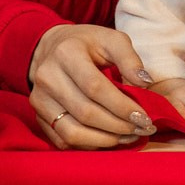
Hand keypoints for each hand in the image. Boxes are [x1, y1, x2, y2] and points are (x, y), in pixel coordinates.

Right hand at [28, 24, 155, 149]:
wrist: (52, 48)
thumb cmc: (88, 44)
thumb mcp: (112, 40)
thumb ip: (130, 59)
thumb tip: (145, 83)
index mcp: (66, 53)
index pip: (95, 87)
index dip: (121, 106)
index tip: (144, 117)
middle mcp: (47, 77)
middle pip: (85, 113)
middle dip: (118, 126)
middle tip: (141, 129)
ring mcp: (39, 99)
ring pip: (72, 132)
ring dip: (105, 140)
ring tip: (127, 137)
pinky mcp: (38, 116)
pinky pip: (63, 141)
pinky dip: (89, 145)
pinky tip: (108, 139)